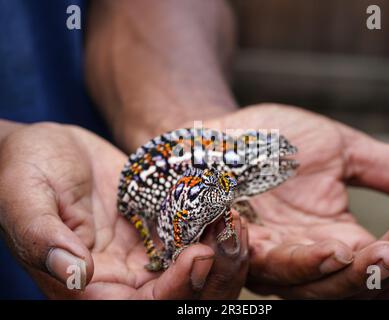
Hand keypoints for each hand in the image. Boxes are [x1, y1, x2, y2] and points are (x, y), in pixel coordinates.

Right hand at [0, 123, 247, 298]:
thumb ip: (43, 238)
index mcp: (85, 285)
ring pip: (191, 272)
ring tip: (234, 220)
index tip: (198, 255)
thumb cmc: (24, 169)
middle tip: (231, 234)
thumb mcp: (24, 197)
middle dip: (210, 274)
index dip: (173, 291)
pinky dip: (211, 229)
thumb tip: (74, 275)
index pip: (137, 306)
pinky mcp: (155, 229)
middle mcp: (118, 278)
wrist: (47, 148)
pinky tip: (226, 206)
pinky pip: (190, 239)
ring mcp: (141, 254)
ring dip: (219, 253)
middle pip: (176, 296)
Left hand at [205, 103, 388, 298]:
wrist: (226, 134)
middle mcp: (304, 256)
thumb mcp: (343, 150)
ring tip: (348, 250)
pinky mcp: (230, 242)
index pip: (378, 269)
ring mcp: (266, 254)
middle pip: (345, 283)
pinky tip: (283, 239)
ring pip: (301, 280)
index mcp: (337, 237)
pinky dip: (267, 253)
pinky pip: (248, 258)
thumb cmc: (281, 144)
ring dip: (328, 269)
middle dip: (374, 270)